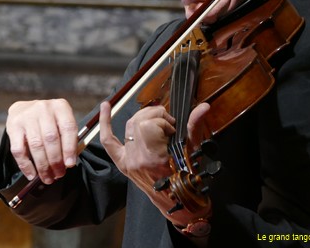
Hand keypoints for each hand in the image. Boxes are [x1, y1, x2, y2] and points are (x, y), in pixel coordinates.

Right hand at [6, 98, 77, 184]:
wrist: (24, 109)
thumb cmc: (48, 120)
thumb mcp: (60, 122)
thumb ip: (66, 139)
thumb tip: (67, 163)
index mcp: (60, 107)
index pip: (68, 128)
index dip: (69, 148)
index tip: (70, 164)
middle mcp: (44, 108)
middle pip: (51, 138)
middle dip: (55, 161)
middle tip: (58, 174)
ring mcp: (27, 116)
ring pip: (36, 145)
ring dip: (42, 166)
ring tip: (47, 177)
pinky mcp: (13, 126)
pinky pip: (19, 150)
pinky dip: (26, 165)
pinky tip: (32, 174)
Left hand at [99, 101, 212, 226]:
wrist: (178, 202)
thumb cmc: (187, 179)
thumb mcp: (193, 153)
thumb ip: (195, 126)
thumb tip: (203, 107)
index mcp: (153, 158)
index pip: (150, 125)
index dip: (164, 122)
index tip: (173, 130)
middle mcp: (137, 160)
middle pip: (139, 122)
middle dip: (156, 116)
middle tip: (168, 124)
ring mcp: (127, 161)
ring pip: (129, 125)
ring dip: (143, 118)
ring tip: (156, 122)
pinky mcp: (122, 163)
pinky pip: (108, 141)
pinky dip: (105, 122)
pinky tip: (106, 106)